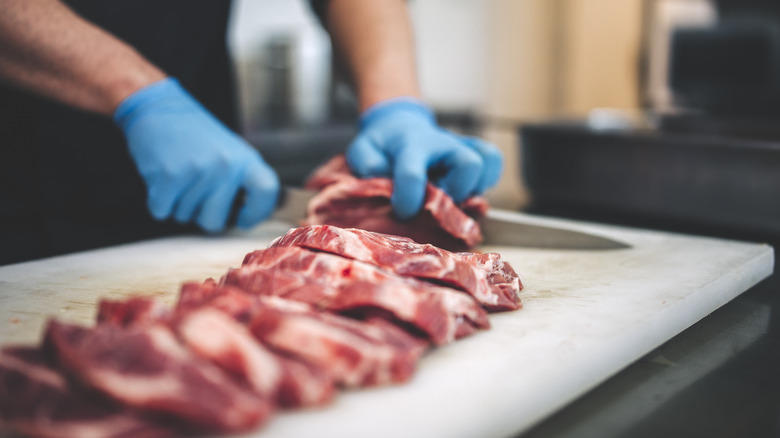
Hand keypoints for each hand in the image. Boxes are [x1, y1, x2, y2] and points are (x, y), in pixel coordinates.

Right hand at [114, 78, 278, 232]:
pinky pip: (162, 211)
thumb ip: (242, 181)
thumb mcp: (230, 152)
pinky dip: (159, 202)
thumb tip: (254, 213)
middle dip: (200, 215)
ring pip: (185, 216)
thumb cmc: (196, 136)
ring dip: (178, 203)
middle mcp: (226, 166)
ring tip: (179, 175)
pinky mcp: (169, 176)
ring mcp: (198, 171)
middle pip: (215, 222)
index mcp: (245, 159)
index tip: (242, 219)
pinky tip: (162, 178)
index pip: (267, 191)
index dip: (256, 213)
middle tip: (195, 192)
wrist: (160, 109)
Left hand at [345, 97, 502, 218]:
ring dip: (475, 187)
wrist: (398, 125)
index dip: (408, 199)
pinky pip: (493, 162)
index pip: (413, 173)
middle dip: (456, 192)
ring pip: (487, 162)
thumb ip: (367, 165)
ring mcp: (461, 147)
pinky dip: (487, 180)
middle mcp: (442, 144)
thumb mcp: (363, 150)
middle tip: (439, 203)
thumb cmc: (382, 146)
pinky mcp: (474, 152)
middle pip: (468, 164)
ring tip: (455, 197)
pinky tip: (467, 191)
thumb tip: (383, 180)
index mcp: (410, 146)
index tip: (403, 211)